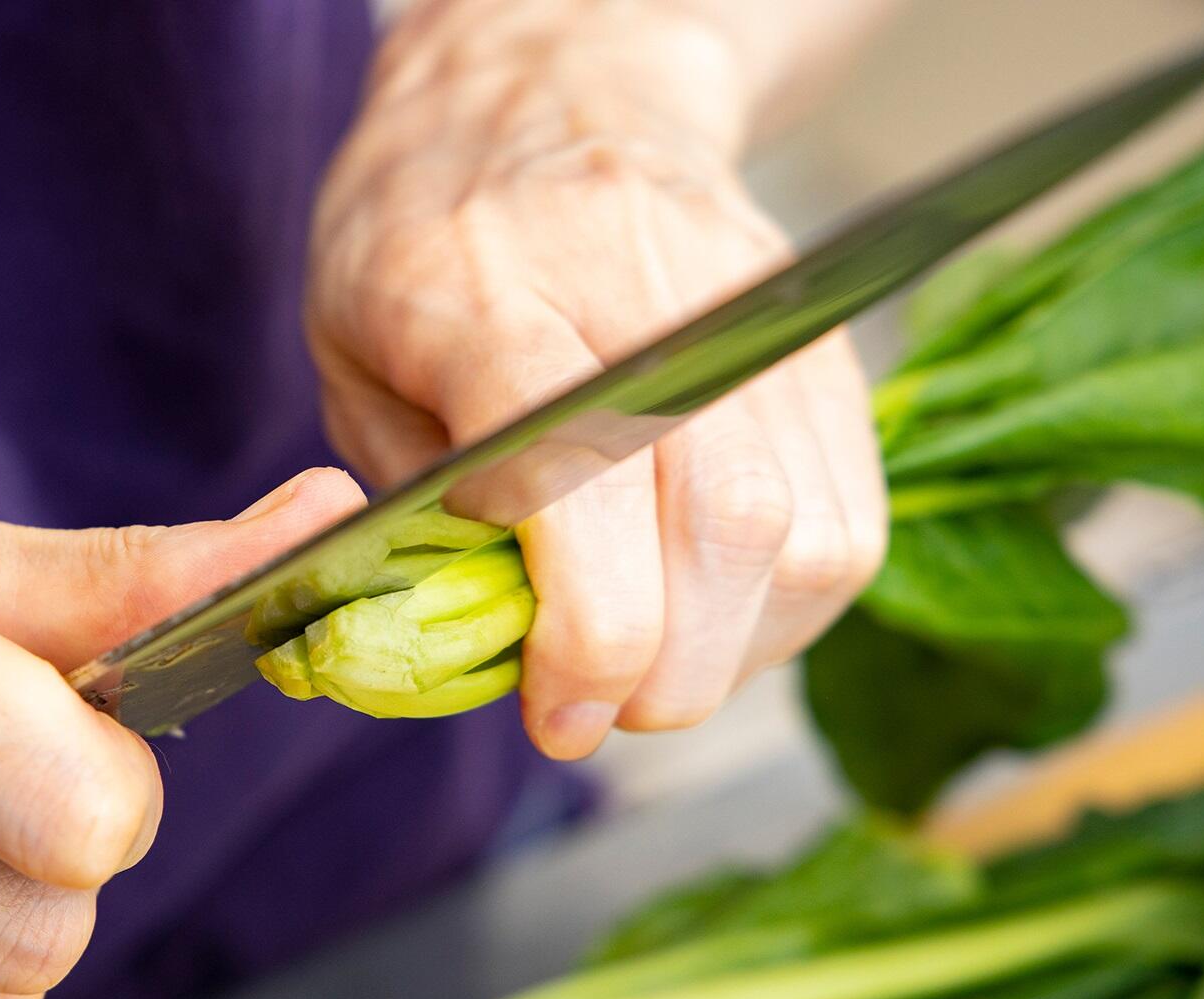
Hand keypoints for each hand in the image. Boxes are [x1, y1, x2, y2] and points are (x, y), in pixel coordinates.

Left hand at [308, 0, 886, 757]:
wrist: (549, 84)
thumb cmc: (424, 232)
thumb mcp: (352, 358)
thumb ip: (417, 507)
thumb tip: (496, 654)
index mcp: (486, 288)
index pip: (577, 473)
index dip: (584, 629)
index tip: (557, 710)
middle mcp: (642, 291)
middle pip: (725, 525)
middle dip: (667, 673)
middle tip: (597, 708)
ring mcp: (751, 312)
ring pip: (807, 537)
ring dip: (732, 651)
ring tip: (650, 657)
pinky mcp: (818, 345)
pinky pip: (851, 521)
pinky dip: (786, 607)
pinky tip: (710, 608)